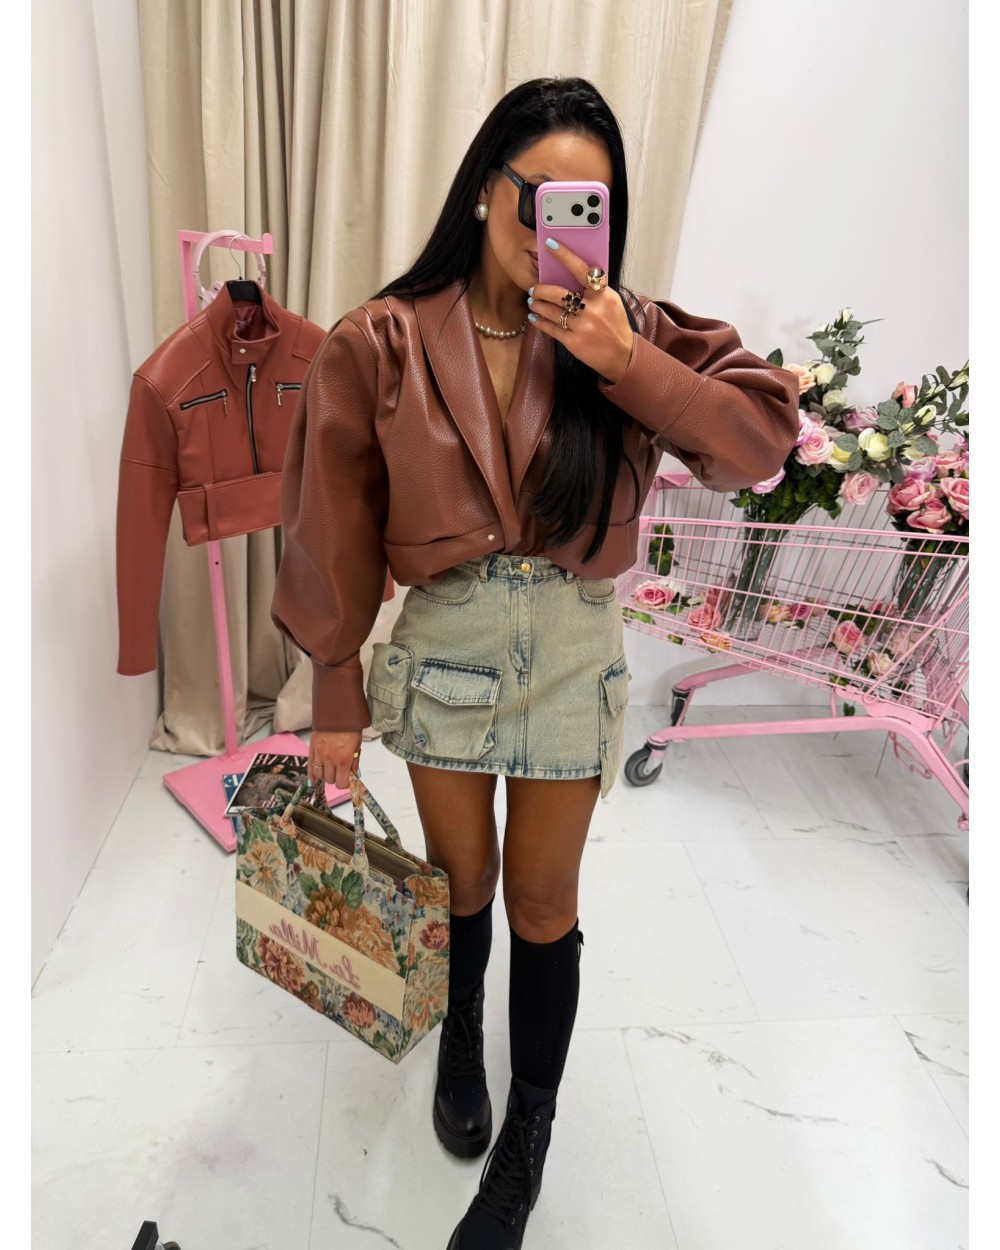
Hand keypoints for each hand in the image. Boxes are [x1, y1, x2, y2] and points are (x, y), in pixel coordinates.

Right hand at [309, 730, 362, 792]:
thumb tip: (354, 776)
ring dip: (325, 774)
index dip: (344, 783)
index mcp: (344, 759)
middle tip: (339, 771)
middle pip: (330, 780)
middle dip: (335, 777)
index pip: (341, 783)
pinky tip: (313, 781)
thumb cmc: (351, 729)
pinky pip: (309, 766)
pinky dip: (311, 775)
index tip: (346, 780)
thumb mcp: (357, 746)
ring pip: (319, 774)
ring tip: (329, 769)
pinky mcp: (312, 748)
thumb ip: (355, 763)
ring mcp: (319, 754)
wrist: (338, 713)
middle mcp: (330, 759)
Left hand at [526, 239, 634, 382]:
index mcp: (604, 295)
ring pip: (552, 311)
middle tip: (534, 288)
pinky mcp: (574, 342)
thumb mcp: (611, 302)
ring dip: (538, 305)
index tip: (550, 245)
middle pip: (559, 293)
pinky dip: (540, 322)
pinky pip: (551, 328)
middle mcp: (593, 309)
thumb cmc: (615, 325)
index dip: (565, 256)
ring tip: (533, 302)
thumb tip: (570, 275)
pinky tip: (534, 317)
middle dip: (541, 289)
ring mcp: (583, 327)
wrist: (622, 355)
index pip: (582, 270)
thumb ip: (594, 290)